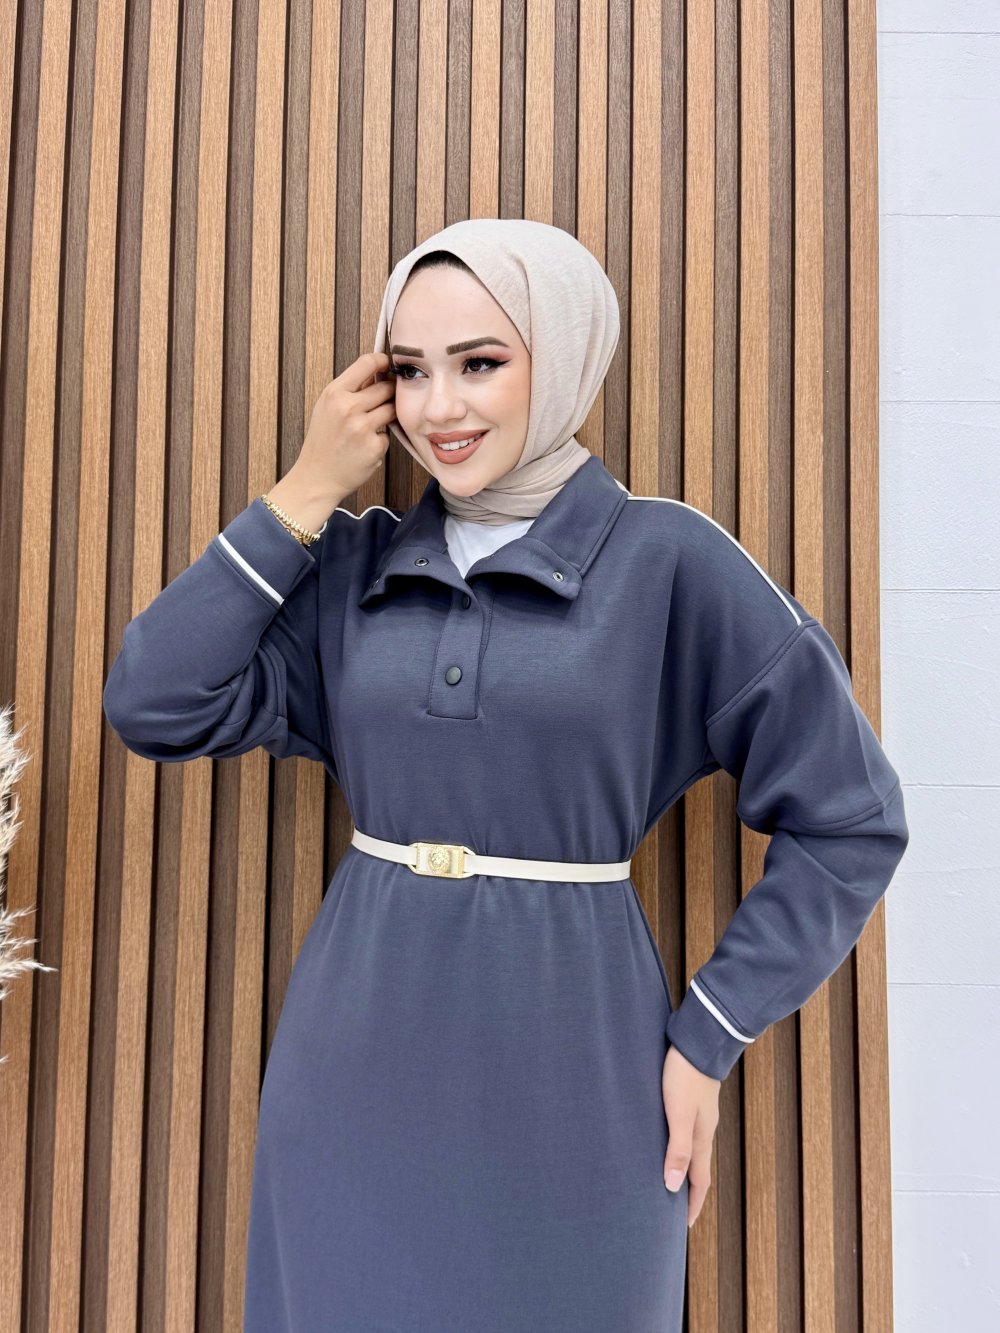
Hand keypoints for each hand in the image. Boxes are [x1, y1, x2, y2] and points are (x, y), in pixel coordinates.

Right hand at [295, 350, 398, 501]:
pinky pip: (388, 434)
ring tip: (369, 426)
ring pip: (392, 409)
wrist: (317, 477)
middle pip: (386, 387)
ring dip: (387, 415)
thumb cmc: (323, 441)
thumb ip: (349, 389)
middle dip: (388, 393)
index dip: (383, 362)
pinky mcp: (375, 446)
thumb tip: (376, 371)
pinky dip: (380, 439)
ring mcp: (363, 428)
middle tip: (381, 402)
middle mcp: (348, 408)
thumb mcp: (327, 407)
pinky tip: (364, 447)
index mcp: (334, 393)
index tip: (388, 365)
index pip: (367, 363)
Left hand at [661, 1044, 720, 1227]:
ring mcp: (700, 1115)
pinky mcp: (692, 1100)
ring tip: (671, 1181)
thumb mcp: (679, 1114)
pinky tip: (669, 1142)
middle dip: (689, 1191)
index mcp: (701, 1138)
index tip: (685, 1226)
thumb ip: (677, 1149)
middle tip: (676, 1211)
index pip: (699, 1181)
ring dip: (684, 1169)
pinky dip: (680, 1148)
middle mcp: (703, 1130)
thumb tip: (673, 1186)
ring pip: (692, 1151)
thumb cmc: (685, 1076)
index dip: (692, 1204)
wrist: (699, 1041)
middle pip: (698, 1169)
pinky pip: (687, 1134)